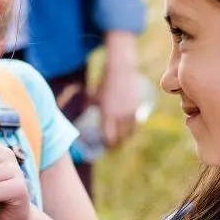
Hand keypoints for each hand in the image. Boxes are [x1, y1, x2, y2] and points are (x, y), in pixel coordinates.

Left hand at [96, 32, 139, 148]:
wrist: (120, 70)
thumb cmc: (103, 83)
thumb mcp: (92, 96)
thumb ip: (88, 106)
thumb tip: (83, 113)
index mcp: (107, 115)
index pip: (109, 137)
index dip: (108, 145)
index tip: (105, 147)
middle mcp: (119, 116)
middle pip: (120, 139)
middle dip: (116, 146)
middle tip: (113, 149)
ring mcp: (130, 113)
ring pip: (130, 134)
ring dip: (125, 140)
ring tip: (121, 143)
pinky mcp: (137, 108)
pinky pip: (136, 125)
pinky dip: (132, 131)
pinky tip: (129, 134)